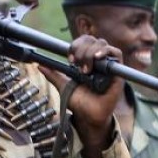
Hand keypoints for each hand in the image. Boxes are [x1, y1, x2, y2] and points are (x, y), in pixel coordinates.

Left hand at [36, 35, 123, 155]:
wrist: (88, 116)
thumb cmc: (80, 102)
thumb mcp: (64, 86)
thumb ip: (54, 75)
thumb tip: (40, 65)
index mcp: (86, 60)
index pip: (83, 41)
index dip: (76, 45)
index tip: (70, 58)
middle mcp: (97, 60)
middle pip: (92, 40)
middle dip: (81, 49)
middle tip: (76, 63)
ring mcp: (108, 64)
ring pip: (102, 44)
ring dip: (91, 52)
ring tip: (86, 69)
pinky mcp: (117, 71)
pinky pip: (116, 54)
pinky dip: (106, 52)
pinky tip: (97, 58)